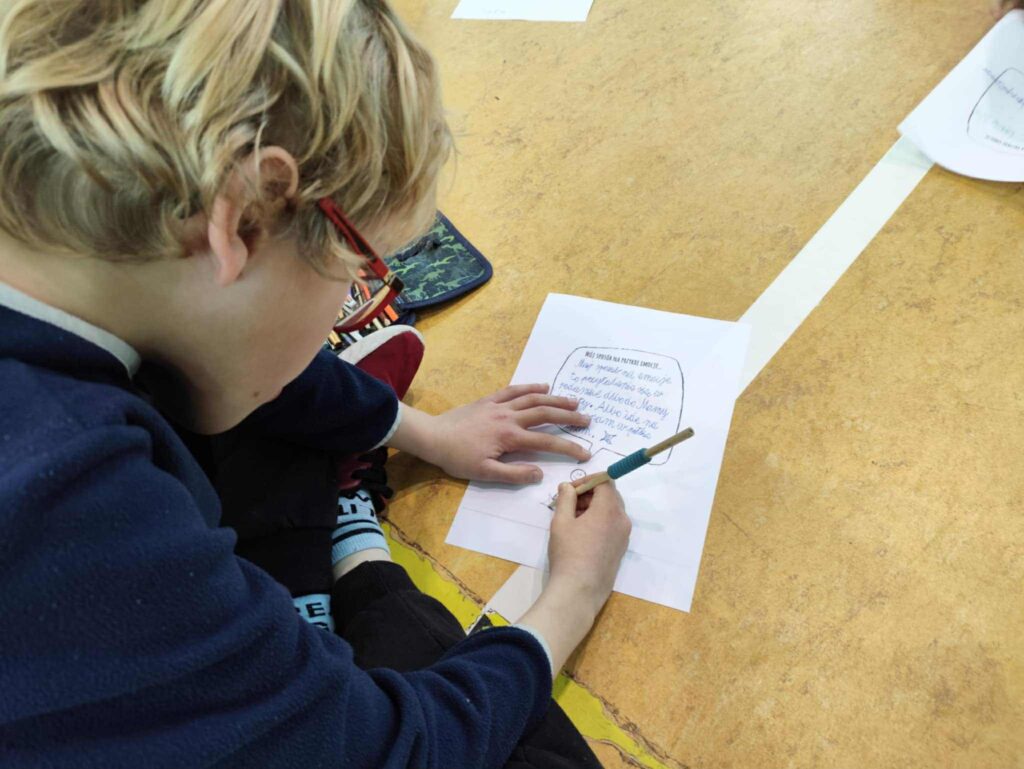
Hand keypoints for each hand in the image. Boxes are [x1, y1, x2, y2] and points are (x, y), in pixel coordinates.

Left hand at [391, 384, 591, 483]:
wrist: (432, 437)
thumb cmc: (457, 458)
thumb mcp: (485, 473)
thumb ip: (514, 474)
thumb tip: (540, 473)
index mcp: (510, 437)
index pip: (547, 442)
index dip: (568, 447)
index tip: (586, 452)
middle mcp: (509, 417)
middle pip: (545, 414)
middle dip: (569, 417)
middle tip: (588, 420)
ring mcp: (499, 406)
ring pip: (533, 398)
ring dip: (555, 399)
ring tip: (574, 401)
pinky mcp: (490, 400)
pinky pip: (514, 390)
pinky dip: (530, 387)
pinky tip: (543, 386)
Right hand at [517, 479, 629, 676]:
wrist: (579, 591)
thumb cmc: (568, 553)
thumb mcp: (561, 521)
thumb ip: (565, 499)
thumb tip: (568, 487)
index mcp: (609, 509)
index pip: (605, 482)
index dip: (588, 480)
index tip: (570, 489)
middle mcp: (622, 520)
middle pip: (610, 496)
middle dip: (590, 494)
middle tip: (568, 503)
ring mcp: (624, 536)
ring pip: (612, 511)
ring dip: (594, 508)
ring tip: (572, 519)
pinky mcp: (621, 549)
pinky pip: (613, 526)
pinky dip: (600, 522)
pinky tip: (582, 534)